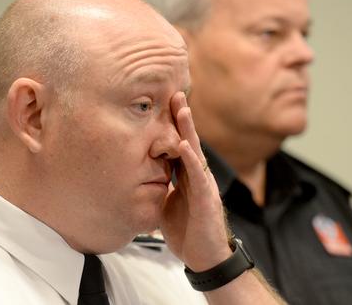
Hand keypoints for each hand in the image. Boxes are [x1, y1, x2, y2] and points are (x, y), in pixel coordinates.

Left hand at [160, 92, 231, 270]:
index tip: (164, 104)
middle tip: (174, 93)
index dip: (173, 126)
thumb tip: (145, 176)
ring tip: (182, 109)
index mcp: (188, 177)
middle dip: (182, 118)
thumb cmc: (188, 231)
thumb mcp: (169, 204)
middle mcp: (197, 176)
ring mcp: (204, 186)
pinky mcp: (206, 199)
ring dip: (189, 130)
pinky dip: (191, 160)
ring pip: (196, 152)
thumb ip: (162, 186)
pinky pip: (197, 176)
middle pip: (189, 141)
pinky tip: (185, 146)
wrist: (205, 258)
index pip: (180, 145)